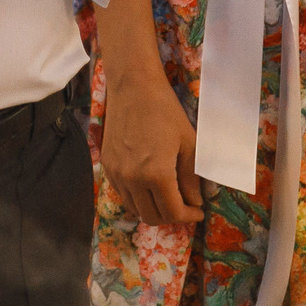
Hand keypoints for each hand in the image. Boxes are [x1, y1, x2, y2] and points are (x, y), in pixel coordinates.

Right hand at [102, 68, 203, 224]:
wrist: (133, 88)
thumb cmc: (166, 111)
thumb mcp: (188, 144)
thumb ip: (191, 178)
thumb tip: (195, 201)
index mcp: (156, 175)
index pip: (173, 212)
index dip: (188, 217)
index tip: (198, 211)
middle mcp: (132, 179)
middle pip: (152, 217)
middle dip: (172, 217)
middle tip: (185, 206)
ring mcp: (116, 174)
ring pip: (135, 209)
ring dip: (153, 210)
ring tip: (168, 198)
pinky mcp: (107, 167)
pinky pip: (123, 195)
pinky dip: (138, 198)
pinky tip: (149, 186)